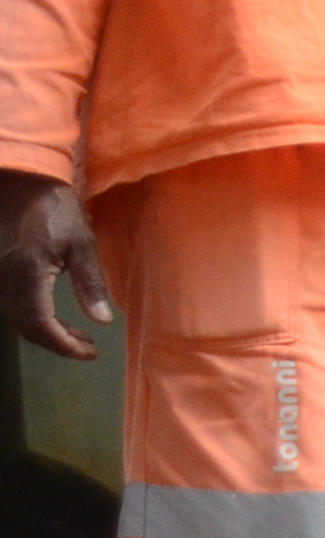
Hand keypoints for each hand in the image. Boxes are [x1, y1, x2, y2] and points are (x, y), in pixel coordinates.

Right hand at [0, 171, 109, 360]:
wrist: (22, 184)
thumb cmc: (55, 209)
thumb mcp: (82, 243)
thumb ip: (90, 284)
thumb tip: (102, 321)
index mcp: (28, 275)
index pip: (40, 325)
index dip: (64, 345)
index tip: (89, 353)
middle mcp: (7, 282)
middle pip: (27, 328)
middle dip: (58, 343)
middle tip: (89, 348)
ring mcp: (0, 278)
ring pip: (20, 320)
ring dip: (49, 333)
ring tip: (80, 336)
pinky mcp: (2, 274)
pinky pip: (16, 307)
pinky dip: (38, 319)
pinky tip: (60, 319)